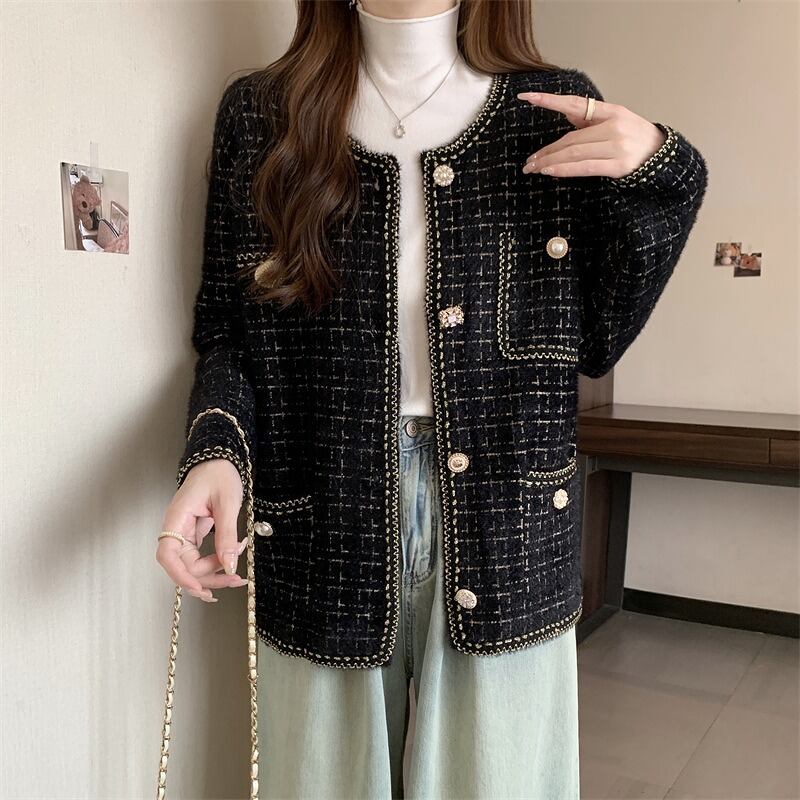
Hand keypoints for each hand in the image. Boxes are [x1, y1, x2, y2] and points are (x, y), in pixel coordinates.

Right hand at [155, 459, 247, 602]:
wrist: (219, 461)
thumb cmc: (219, 474)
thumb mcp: (227, 503)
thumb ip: (227, 534)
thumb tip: (229, 564)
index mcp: (177, 518)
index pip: (168, 555)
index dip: (180, 575)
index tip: (199, 587)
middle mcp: (177, 528)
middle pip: (183, 565)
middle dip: (208, 577)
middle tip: (234, 580)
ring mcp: (185, 532)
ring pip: (193, 564)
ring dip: (214, 573)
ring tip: (236, 575)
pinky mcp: (195, 534)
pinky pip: (200, 556)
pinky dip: (216, 562)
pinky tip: (231, 561)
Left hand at [517, 90, 665, 178]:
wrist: (664, 157)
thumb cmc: (636, 139)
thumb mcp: (616, 120)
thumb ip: (590, 118)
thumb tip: (564, 110)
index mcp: (612, 111)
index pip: (575, 103)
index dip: (549, 100)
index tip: (527, 97)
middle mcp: (614, 126)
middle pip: (570, 138)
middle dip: (546, 151)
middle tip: (529, 161)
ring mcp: (617, 146)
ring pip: (574, 153)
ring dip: (549, 161)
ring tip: (533, 168)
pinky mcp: (618, 166)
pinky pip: (585, 167)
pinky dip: (564, 169)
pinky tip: (549, 171)